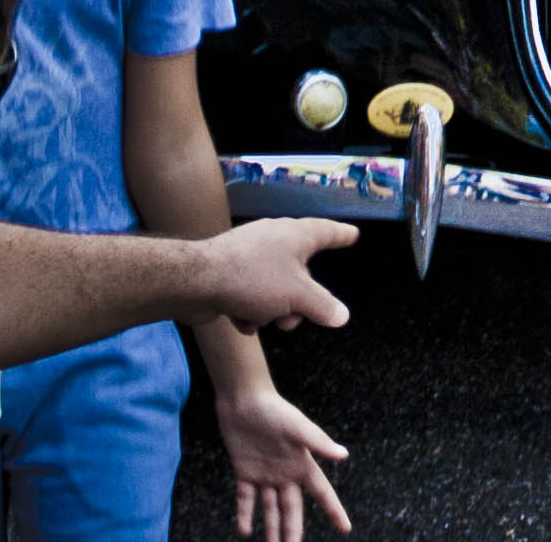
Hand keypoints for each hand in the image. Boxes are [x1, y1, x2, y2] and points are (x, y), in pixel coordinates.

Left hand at [208, 218, 353, 334]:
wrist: (197, 282)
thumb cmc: (253, 279)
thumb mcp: (297, 297)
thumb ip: (323, 307)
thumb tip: (342, 316)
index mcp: (295, 235)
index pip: (327, 232)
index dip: (341, 235)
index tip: (352, 235)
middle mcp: (274, 239)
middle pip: (300, 272)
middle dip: (298, 301)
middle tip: (290, 318)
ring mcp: (251, 255)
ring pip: (276, 288)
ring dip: (272, 310)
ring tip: (262, 318)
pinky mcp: (231, 272)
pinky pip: (252, 294)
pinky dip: (250, 309)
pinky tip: (239, 317)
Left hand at [214, 380, 351, 539]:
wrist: (243, 399)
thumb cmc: (274, 410)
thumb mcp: (298, 427)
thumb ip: (319, 442)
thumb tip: (344, 456)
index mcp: (302, 464)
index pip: (322, 492)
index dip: (333, 510)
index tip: (345, 529)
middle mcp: (285, 473)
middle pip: (292, 509)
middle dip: (293, 530)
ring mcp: (265, 474)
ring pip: (270, 509)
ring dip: (271, 529)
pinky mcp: (245, 472)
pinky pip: (246, 499)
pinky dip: (245, 514)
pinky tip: (244, 530)